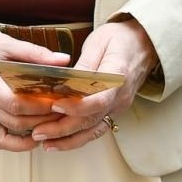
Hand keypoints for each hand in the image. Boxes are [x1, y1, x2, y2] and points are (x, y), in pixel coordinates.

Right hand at [0, 31, 68, 151]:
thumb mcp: (4, 43)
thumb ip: (33, 53)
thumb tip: (63, 61)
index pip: (13, 102)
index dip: (38, 107)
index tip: (57, 102)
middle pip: (14, 120)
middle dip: (43, 119)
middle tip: (63, 112)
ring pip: (8, 131)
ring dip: (34, 130)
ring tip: (53, 123)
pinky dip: (16, 144)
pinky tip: (33, 138)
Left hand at [32, 19, 158, 151]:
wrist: (143, 45)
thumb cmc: (120, 39)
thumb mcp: (100, 42)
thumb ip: (85, 64)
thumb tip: (67, 81)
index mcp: (118, 77)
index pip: (99, 99)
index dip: (77, 106)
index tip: (55, 105)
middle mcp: (120, 97)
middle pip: (91, 119)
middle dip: (63, 129)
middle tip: (38, 132)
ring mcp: (118, 106)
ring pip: (93, 130)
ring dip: (68, 139)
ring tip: (44, 143)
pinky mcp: (113, 110)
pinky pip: (96, 128)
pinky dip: (78, 138)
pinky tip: (59, 142)